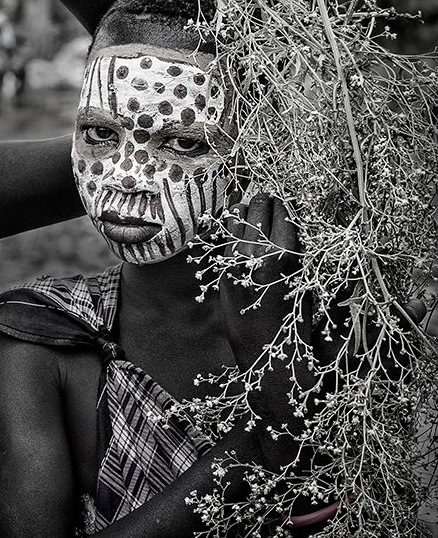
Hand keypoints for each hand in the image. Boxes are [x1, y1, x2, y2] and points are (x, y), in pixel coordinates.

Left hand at [219, 194, 308, 375]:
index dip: (287, 205)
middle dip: (265, 203)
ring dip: (245, 212)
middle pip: (258, 214)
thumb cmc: (299, 328)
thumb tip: (333, 238)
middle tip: (270, 196)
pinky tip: (236, 225)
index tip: (289, 198)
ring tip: (250, 204)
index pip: (284, 218)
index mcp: (282, 260)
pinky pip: (225, 241)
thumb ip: (319, 263)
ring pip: (235, 223)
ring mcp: (233, 265)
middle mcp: (254, 258)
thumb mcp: (315, 292)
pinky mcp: (221, 275)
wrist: (265, 359)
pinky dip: (231, 229)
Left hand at [219, 194, 428, 470]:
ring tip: (249, 200)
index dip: (282, 224)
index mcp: (282, 306)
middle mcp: (252, 302)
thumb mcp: (348, 355)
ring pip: (232, 255)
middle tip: (267, 190)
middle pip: (251, 245)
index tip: (288, 199)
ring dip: (240, 227)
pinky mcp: (224, 312)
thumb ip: (378, 324)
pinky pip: (222, 270)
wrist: (271, 416)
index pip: (280, 253)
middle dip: (259, 216)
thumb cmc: (314, 385)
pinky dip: (226, 247)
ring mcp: (233, 306)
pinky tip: (230, 233)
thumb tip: (421, 299)